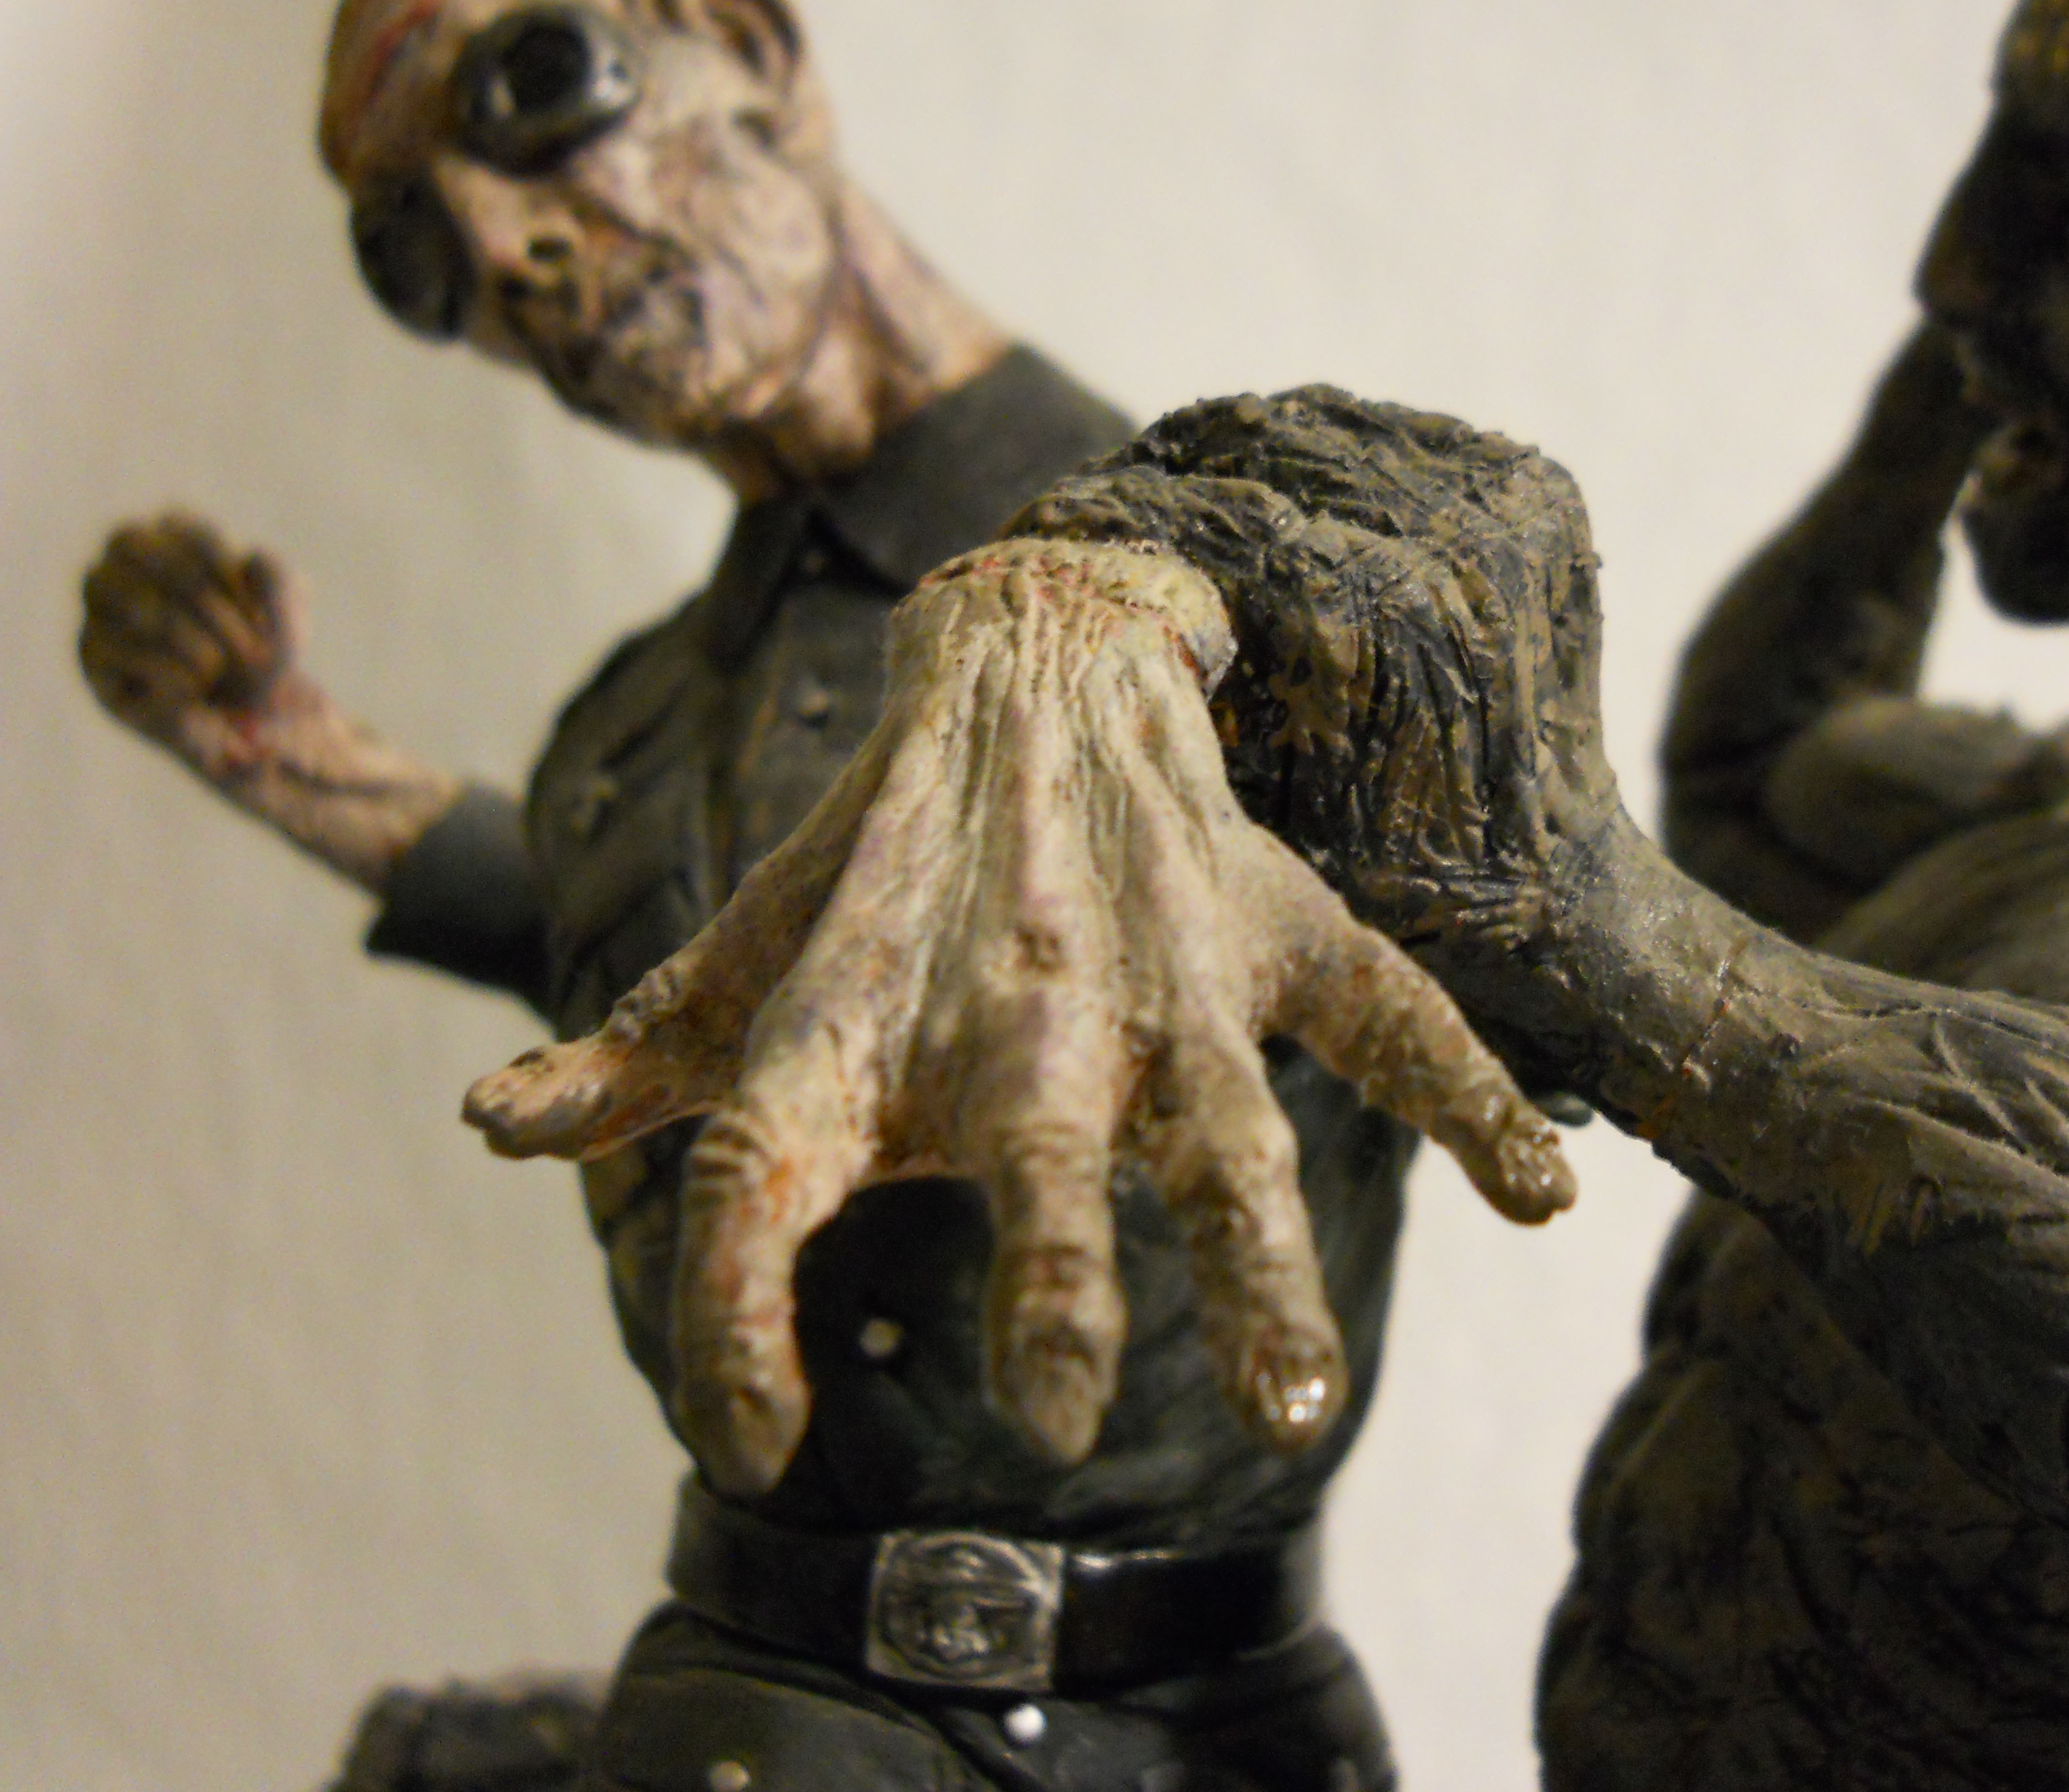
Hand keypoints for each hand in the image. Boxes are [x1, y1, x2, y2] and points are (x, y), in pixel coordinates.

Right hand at [77, 512, 460, 890]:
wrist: (249, 722)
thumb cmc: (259, 656)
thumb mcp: (286, 621)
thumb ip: (280, 585)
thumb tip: (255, 555)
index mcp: (167, 543)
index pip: (178, 524)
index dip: (219, 561)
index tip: (253, 600)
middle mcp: (120, 568)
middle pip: (133, 547)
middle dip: (196, 590)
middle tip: (238, 637)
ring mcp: (98, 612)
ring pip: (121, 593)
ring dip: (185, 631)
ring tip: (218, 664)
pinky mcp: (93, 659)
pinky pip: (114, 647)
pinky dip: (169, 667)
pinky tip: (195, 686)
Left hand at [465, 539, 1574, 1493]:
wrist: (1023, 650)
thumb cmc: (875, 848)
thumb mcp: (749, 947)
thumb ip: (638, 1048)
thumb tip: (491, 1126)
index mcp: (863, 1032)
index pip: (753, 1185)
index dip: (728, 1324)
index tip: (752, 1448)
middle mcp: (1017, 1018)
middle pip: (1030, 1168)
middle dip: (1053, 1289)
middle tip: (1061, 1410)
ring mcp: (1162, 976)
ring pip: (1230, 1134)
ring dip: (1262, 1265)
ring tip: (1303, 1401)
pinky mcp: (1269, 928)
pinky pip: (1393, 1019)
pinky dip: (1477, 1103)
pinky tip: (1547, 1195)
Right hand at [1011, 389, 1625, 971]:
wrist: (1553, 892)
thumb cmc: (1375, 884)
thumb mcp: (1246, 814)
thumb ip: (1169, 693)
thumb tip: (1055, 581)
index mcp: (1382, 620)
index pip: (1208, 517)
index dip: (1108, 513)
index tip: (1035, 518)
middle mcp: (1458, 545)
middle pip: (1259, 451)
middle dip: (1156, 474)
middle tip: (1080, 500)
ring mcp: (1512, 507)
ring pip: (1319, 425)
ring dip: (1228, 451)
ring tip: (1151, 488)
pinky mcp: (1539, 492)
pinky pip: (1387, 434)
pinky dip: (1311, 451)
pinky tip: (1254, 485)